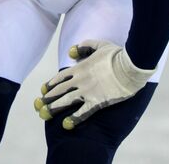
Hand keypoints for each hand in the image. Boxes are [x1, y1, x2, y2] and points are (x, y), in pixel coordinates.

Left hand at [34, 39, 154, 129]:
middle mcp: (80, 80)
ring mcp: (87, 91)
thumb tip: (70, 52)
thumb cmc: (116, 54)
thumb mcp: (98, 45)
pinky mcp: (97, 102)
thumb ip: (83, 47)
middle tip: (39, 106)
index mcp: (79, 68)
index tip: (43, 90)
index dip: (51, 84)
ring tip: (44, 115)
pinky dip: (74, 119)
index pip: (60, 77)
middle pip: (59, 90)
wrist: (129, 65)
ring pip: (66, 101)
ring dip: (54, 108)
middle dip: (48, 98)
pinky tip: (66, 125)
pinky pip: (83, 112)